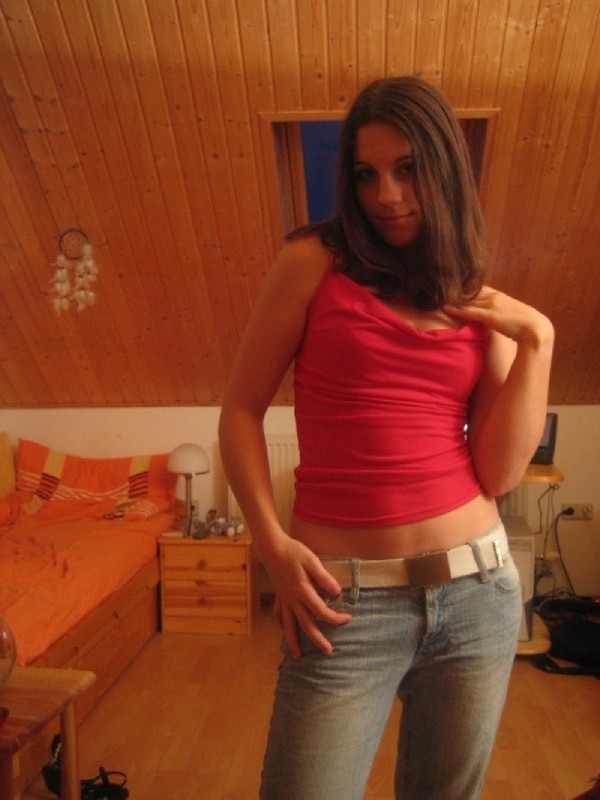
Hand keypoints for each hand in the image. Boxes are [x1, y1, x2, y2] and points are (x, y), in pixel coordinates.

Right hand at [262, 537, 351, 659]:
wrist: (272, 547)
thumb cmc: (293, 551)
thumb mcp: (312, 560)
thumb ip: (324, 577)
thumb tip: (337, 592)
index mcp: (302, 590)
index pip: (321, 611)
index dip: (335, 618)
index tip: (347, 618)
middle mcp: (292, 599)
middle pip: (305, 624)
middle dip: (317, 639)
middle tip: (328, 651)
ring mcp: (284, 598)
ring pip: (289, 625)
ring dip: (293, 641)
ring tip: (297, 656)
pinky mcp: (279, 595)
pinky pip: (278, 614)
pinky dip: (281, 624)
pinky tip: (283, 630)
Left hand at [444, 288, 553, 345]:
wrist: (536, 329)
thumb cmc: (528, 325)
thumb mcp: (513, 315)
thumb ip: (503, 313)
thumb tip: (497, 318)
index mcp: (501, 296)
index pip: (480, 288)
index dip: (466, 288)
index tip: (454, 287)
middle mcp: (495, 297)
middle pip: (471, 291)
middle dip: (456, 291)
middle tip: (440, 289)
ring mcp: (491, 305)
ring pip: (468, 300)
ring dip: (453, 299)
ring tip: (438, 297)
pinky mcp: (489, 316)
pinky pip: (469, 311)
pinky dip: (456, 309)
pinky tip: (445, 308)